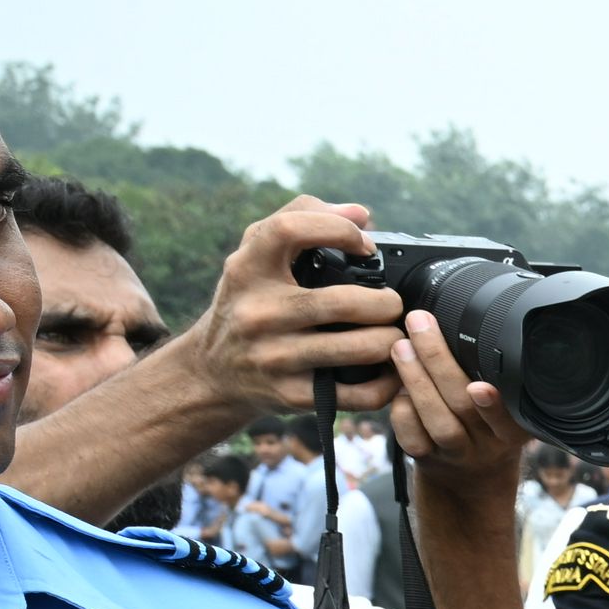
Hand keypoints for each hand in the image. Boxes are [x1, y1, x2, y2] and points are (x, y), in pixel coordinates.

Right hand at [172, 199, 406, 414]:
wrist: (214, 370)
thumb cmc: (250, 300)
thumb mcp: (257, 255)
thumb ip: (302, 219)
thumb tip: (361, 213)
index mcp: (247, 269)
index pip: (288, 230)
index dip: (337, 229)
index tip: (364, 244)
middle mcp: (257, 313)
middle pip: (344, 303)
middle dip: (385, 302)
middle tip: (392, 303)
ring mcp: (274, 357)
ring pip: (360, 349)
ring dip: (392, 340)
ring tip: (394, 333)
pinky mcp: (293, 395)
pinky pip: (361, 394)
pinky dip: (388, 382)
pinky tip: (391, 368)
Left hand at [386, 310, 528, 500]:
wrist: (471, 477)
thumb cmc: (486, 424)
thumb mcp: (508, 406)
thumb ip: (497, 376)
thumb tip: (464, 317)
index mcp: (515, 428)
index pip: (509, 416)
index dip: (493, 405)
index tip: (480, 386)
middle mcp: (489, 443)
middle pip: (463, 407)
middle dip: (438, 361)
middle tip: (420, 323)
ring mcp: (458, 453)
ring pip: (436, 421)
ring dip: (415, 380)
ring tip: (400, 347)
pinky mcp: (428, 459)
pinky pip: (412, 436)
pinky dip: (401, 409)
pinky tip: (396, 387)